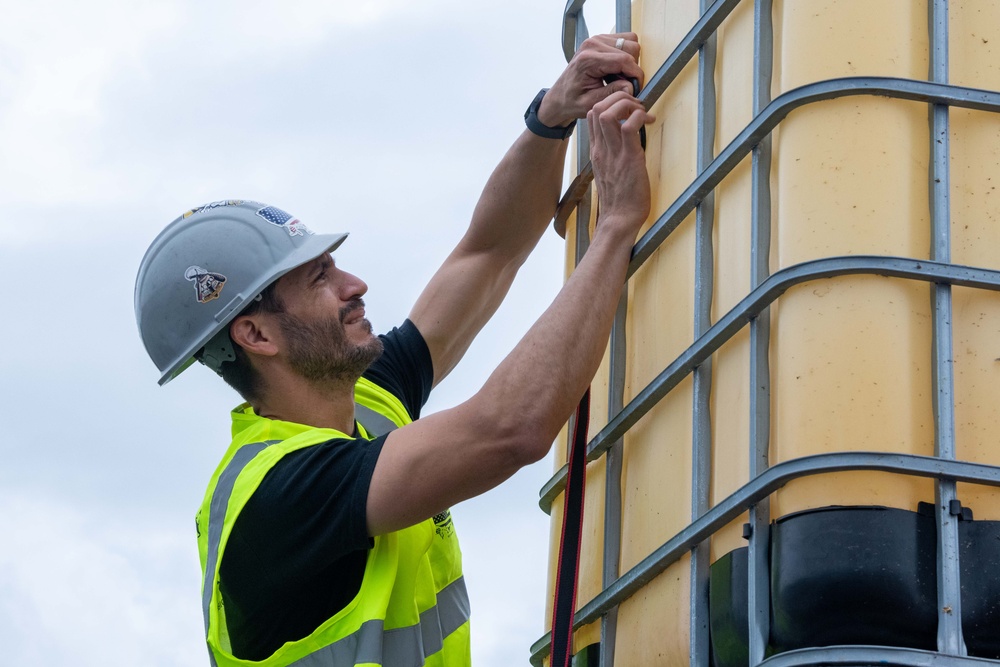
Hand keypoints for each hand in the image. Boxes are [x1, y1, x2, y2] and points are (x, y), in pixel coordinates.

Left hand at [538, 33, 644, 126]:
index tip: (637, 87)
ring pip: (630, 42)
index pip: (623, 60)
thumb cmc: (572, 101)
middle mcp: (592, 44)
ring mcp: (596, 39)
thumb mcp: (591, 103)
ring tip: (618, 76)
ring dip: (629, 61)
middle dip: (632, 68)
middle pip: (630, 49)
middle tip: (623, 84)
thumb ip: (612, 94)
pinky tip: (615, 69)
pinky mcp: (600, 39)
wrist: (560, 96)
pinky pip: (625, 41)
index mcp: (588, 59)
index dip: (635, 74)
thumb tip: (631, 86)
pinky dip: (625, 55)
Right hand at [588, 91, 654, 234]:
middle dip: (618, 98)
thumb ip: (612, 155)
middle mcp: (601, 149)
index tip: (627, 109)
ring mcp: (613, 153)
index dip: (609, 103)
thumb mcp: (609, 173)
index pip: (592, 116)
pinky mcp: (629, 158)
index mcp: (597, 151)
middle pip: (597, 108)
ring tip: (641, 112)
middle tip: (636, 106)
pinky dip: (639, 118)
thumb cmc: (619, 200)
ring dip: (628, 105)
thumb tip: (624, 143)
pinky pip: (628, 127)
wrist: (619, 220)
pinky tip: (648, 122)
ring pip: (609, 113)